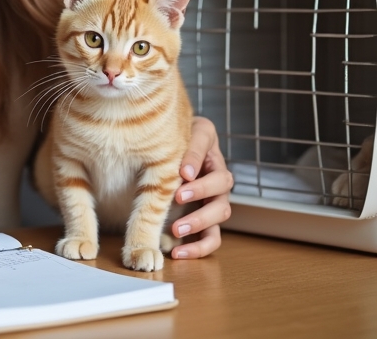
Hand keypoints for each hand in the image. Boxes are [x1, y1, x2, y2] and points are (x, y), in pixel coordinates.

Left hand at [170, 116, 232, 258]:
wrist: (166, 155)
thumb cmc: (169, 144)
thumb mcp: (173, 137)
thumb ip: (180, 149)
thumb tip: (184, 173)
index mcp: (208, 148)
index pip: (205, 147)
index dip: (195, 160)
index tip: (182, 172)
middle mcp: (217, 174)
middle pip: (222, 184)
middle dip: (200, 191)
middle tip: (177, 196)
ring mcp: (215, 199)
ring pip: (221, 211)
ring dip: (200, 221)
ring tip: (176, 229)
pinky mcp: (209, 221)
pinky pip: (212, 238)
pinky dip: (199, 247)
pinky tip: (178, 252)